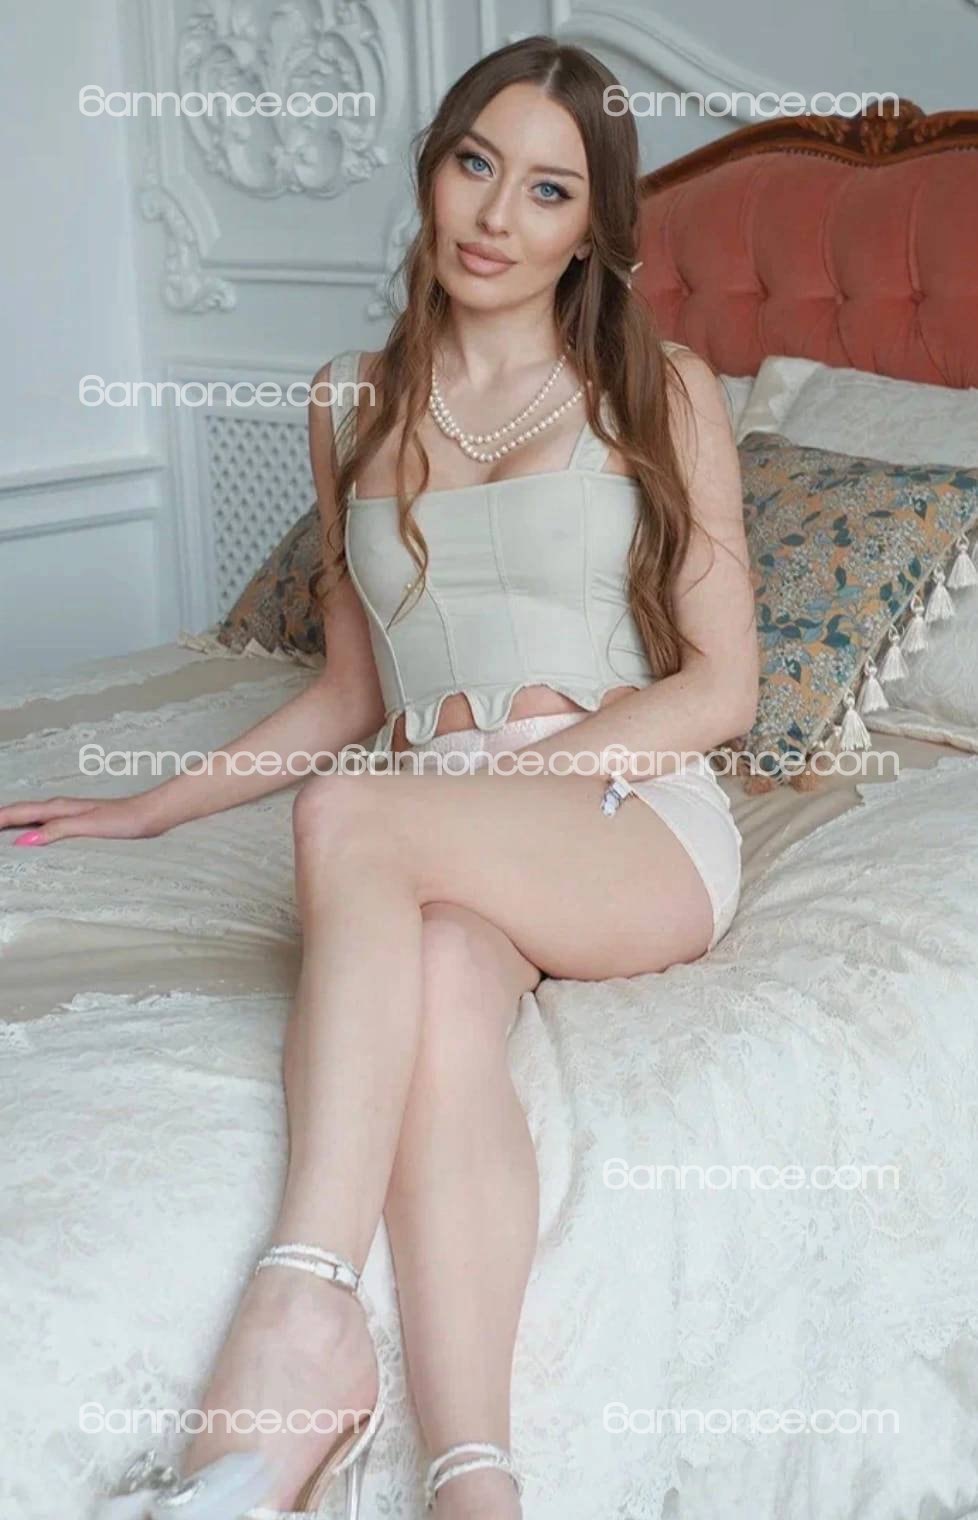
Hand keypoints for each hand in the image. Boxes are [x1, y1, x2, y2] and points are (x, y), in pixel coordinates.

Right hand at [0, 793, 166, 845]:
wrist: (149, 815)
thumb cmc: (123, 819)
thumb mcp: (88, 826)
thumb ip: (57, 830)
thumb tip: (23, 840)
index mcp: (58, 808)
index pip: (18, 813)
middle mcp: (60, 808)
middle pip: (20, 812)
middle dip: (0, 819)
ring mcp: (69, 815)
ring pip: (31, 816)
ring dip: (12, 822)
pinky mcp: (78, 822)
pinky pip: (45, 823)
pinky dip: (30, 827)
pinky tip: (31, 836)